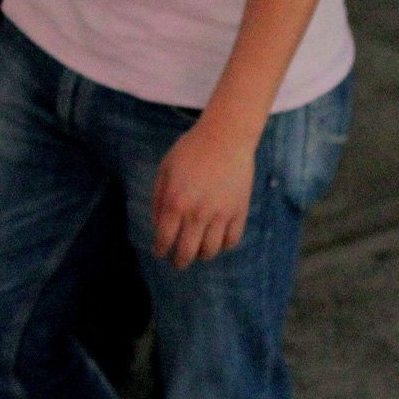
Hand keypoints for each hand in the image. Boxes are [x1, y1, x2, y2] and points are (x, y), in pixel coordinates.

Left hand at [151, 116, 258, 269]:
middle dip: (179, 262)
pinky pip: (232, 240)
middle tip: (178, 262)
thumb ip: (158, 198)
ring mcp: (220, 214)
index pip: (164, 240)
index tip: (160, 253)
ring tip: (198, 250)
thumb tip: (158, 225)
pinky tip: (217, 239)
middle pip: (187, 253)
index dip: (160, 250)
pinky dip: (223, 245)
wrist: (226, 136)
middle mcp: (197, 213)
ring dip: (201, 254)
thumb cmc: (191, 150)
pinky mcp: (239, 211)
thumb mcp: (165, 169)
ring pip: (210, 251)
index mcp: (175, 202)